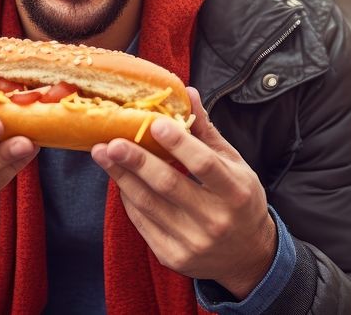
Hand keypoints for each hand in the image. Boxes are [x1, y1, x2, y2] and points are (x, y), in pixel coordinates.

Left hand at [91, 87, 275, 298]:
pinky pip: (142, 222)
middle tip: (111, 141)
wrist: (248, 256)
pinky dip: (128, 198)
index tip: (155, 124)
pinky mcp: (173, 256)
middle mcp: (215, 220)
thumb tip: (188, 93)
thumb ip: (206, 132)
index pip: (205, 164)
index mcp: (235, 192)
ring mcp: (193, 243)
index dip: (180, 144)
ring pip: (148, 204)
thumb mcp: (234, 164)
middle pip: (168, 186)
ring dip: (121, 177)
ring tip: (102, 154)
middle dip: (136, 161)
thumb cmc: (240, 200)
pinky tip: (119, 178)